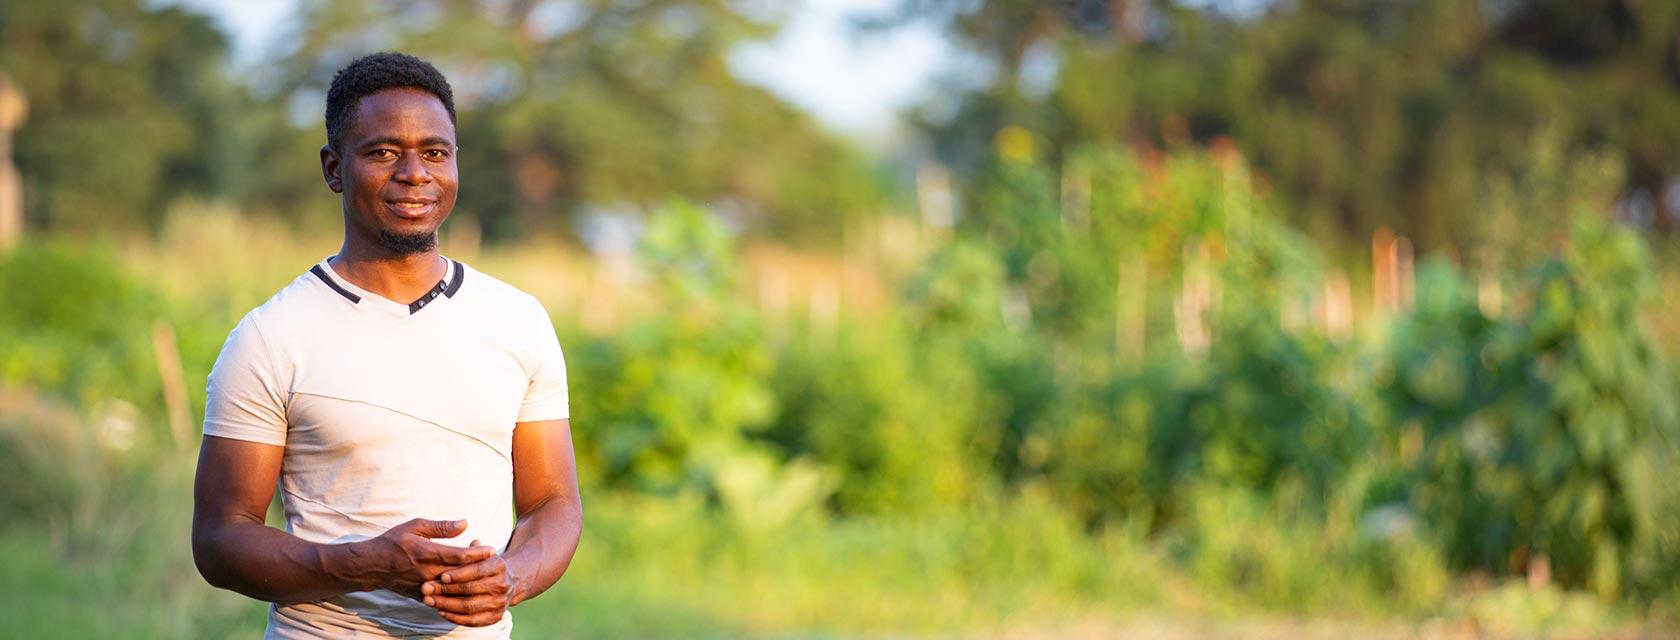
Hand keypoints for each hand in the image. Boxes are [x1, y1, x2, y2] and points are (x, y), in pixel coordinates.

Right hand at [341, 518, 494, 598]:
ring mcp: (424, 586)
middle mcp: (427, 572)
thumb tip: (465, 523)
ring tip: (483, 573)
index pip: (459, 555)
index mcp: (427, 553)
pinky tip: (468, 586)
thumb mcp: (415, 527)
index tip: (491, 549)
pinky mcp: (421, 596)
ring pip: (454, 588)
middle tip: (492, 561)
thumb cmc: (393, 541)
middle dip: (479, 568)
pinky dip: (457, 593)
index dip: (478, 553)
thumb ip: (441, 527)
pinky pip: (444, 597)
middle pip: (461, 574)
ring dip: (470, 582)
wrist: (371, 566)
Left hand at [421, 539, 518, 626]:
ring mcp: (500, 601)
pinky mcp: (495, 616)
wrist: (511, 580)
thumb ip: (472, 539)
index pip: (476, 570)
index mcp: (498, 564)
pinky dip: (457, 618)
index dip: (458, 574)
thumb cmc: (487, 562)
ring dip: (447, 605)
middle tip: (426, 588)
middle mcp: (503, 584)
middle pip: (471, 590)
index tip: (441, 576)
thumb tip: (462, 524)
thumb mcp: (479, 548)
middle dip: (446, 590)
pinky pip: (474, 621)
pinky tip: (441, 611)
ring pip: (470, 607)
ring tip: (429, 600)